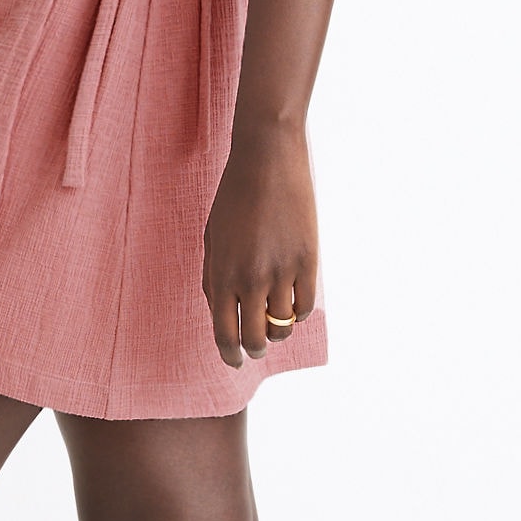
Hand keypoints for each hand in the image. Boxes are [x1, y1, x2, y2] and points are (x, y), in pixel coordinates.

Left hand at [202, 122, 317, 365]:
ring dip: (278, 331)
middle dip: (254, 349)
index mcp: (222, 273)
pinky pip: (306, 307)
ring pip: (283, 326)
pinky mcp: (308, 260)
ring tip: (275, 322)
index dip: (230, 355)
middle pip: (255, 339)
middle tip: (256, 347)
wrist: (267, 159)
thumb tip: (221, 314)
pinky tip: (293, 302)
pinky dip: (299, 312)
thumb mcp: (212, 237)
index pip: (225, 334)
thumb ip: (213, 278)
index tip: (235, 361)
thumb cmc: (233, 196)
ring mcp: (282, 271)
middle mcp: (251, 278)